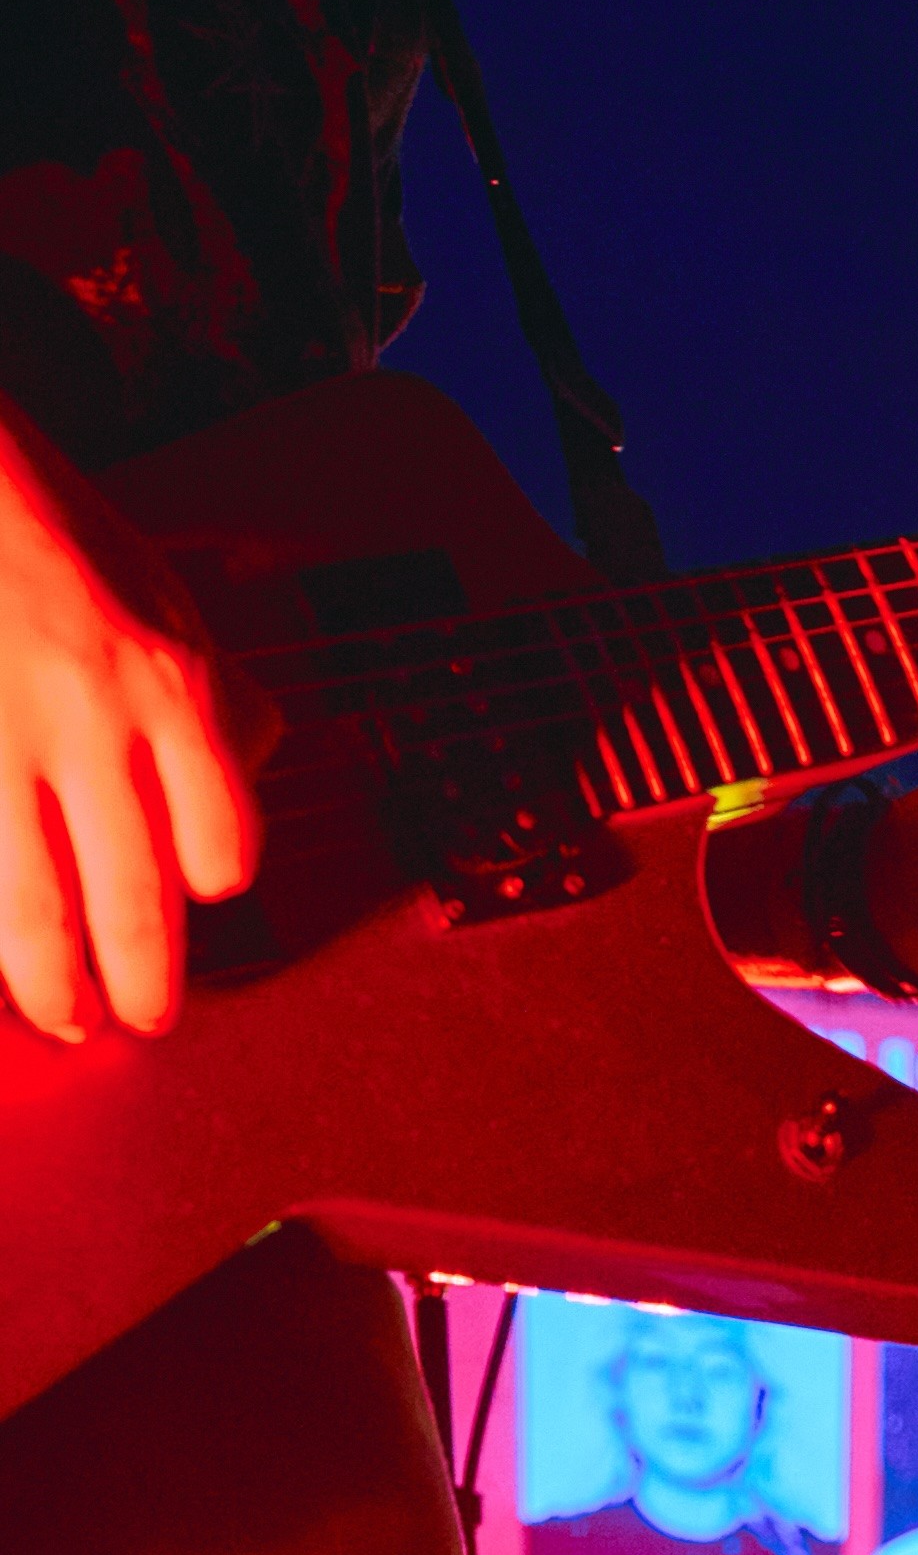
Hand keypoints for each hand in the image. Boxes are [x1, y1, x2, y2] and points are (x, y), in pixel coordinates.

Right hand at [0, 413, 263, 1043]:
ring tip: (64, 1019)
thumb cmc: (55, 533)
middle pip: (133, 903)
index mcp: (169, 688)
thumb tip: (255, 758)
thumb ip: (209, 693)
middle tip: (139, 1021)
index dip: (211, 880)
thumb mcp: (165, 596)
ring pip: (32, 909)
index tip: (196, 897)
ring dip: (51, 986)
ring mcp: (2, 741)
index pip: (220, 842)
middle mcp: (90, 725)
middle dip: (139, 985)